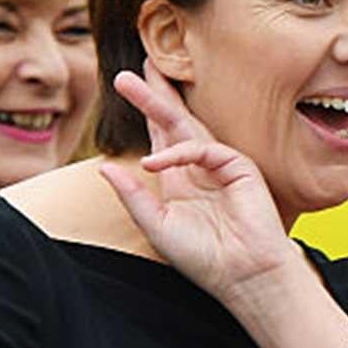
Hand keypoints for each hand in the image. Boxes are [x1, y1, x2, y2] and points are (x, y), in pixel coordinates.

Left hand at [97, 64, 297, 302]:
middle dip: (152, 95)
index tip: (128, 87)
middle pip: (173, 122)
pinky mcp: (240, 169)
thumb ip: (133, 196)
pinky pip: (204, 149)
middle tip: (128, 71)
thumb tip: (104, 167)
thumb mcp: (156, 226)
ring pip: (186, 126)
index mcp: (181, 182)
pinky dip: (178, 152)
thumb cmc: (205, 259)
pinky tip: (154, 160)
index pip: (160, 139)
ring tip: (133, 81)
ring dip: (159, 102)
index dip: (145, 114)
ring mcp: (221, 166)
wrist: (244, 276)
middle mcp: (200, 169)